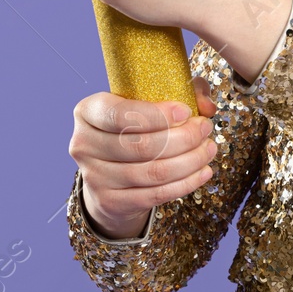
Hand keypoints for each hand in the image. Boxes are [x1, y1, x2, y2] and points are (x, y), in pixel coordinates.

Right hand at [71, 75, 219, 238]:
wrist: (111, 170)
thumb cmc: (135, 126)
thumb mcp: (153, 100)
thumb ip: (184, 91)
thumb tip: (207, 107)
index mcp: (88, 111)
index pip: (120, 114)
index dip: (157, 115)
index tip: (187, 112)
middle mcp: (83, 143)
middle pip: (141, 145)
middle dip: (183, 138)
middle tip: (205, 129)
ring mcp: (94, 176)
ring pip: (153, 172)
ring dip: (190, 161)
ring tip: (209, 149)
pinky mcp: (110, 201)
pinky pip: (156, 194)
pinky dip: (186, 183)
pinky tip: (203, 171)